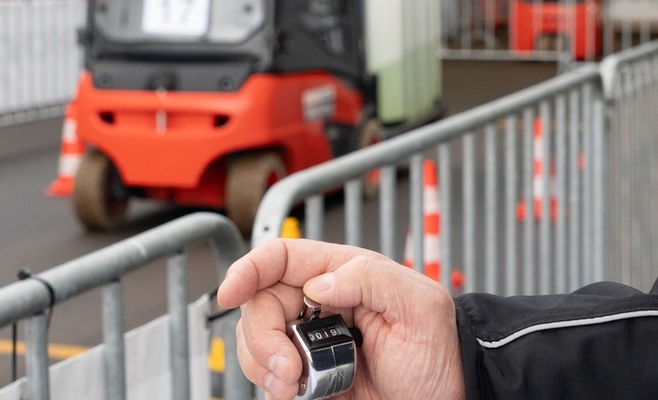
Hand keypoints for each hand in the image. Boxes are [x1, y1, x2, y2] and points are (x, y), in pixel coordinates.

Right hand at [217, 239, 464, 399]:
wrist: (446, 399)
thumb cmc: (440, 350)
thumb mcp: (419, 305)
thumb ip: (370, 278)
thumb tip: (317, 284)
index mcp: (342, 273)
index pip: (281, 257)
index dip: (249, 269)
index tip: (230, 292)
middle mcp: (319, 302)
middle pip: (259, 303)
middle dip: (261, 336)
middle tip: (287, 367)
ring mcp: (309, 339)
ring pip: (256, 339)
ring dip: (264, 363)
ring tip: (294, 385)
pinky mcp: (306, 371)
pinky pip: (268, 372)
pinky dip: (271, 384)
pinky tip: (296, 391)